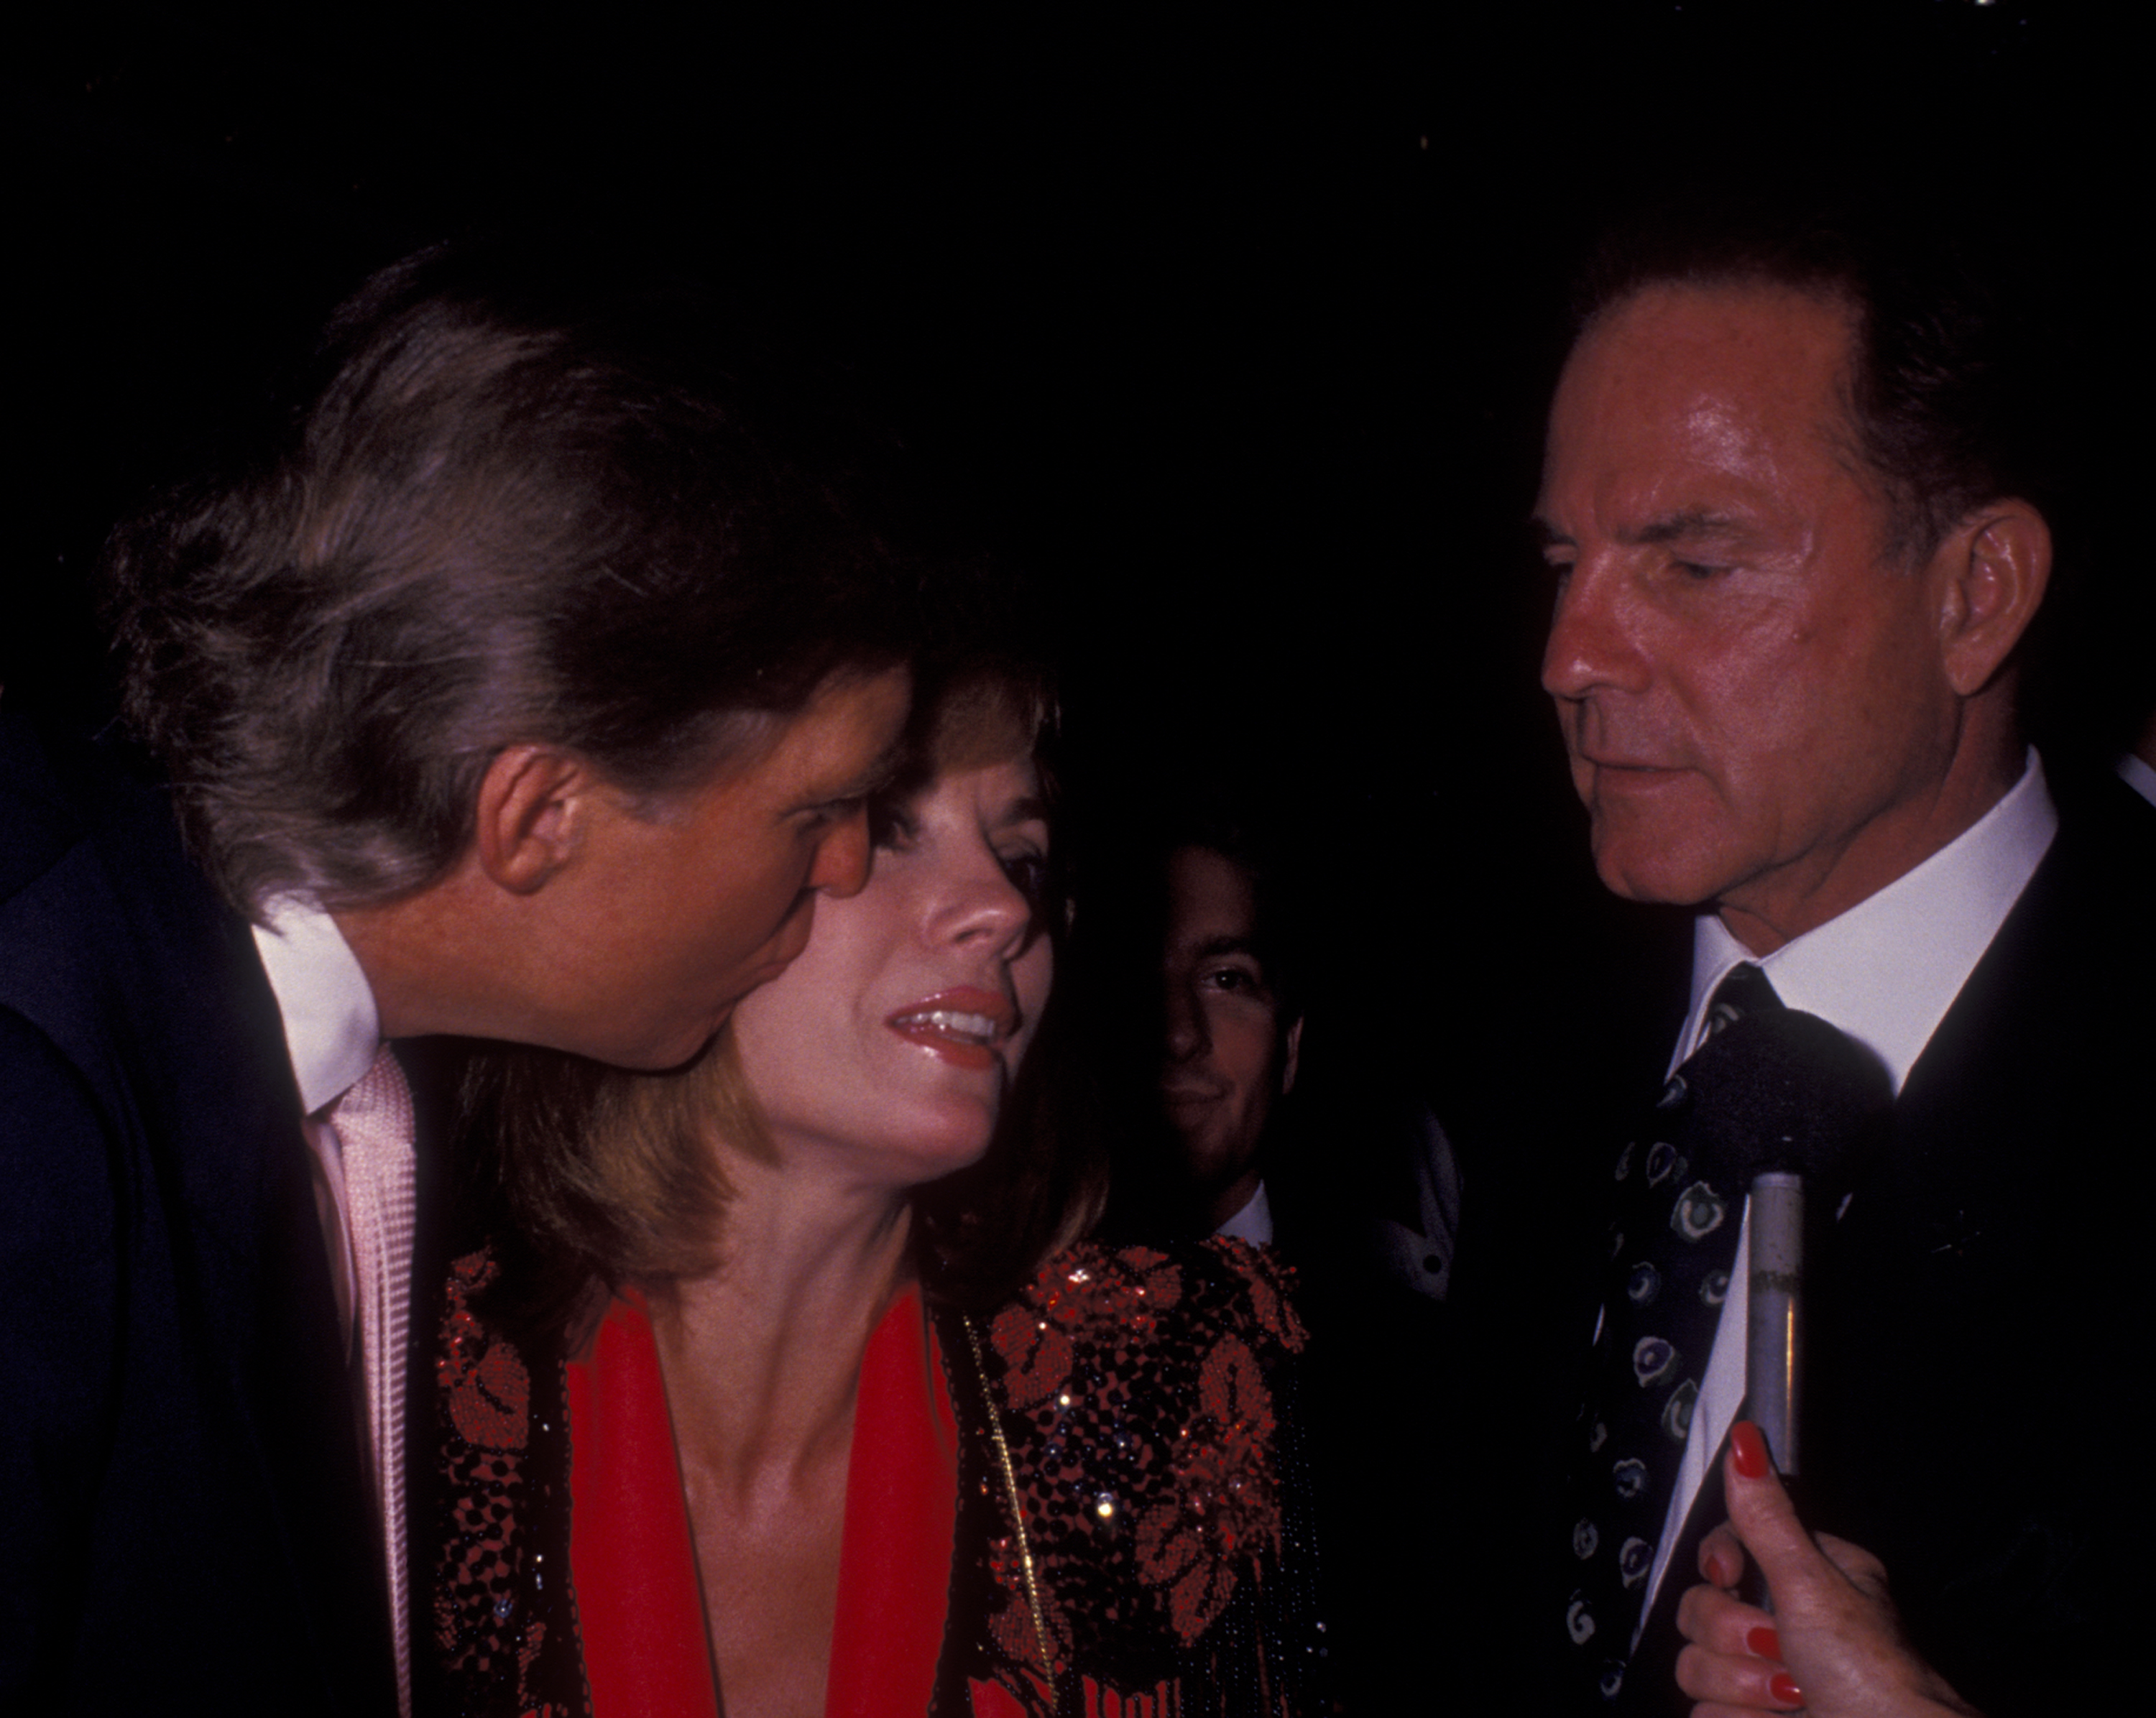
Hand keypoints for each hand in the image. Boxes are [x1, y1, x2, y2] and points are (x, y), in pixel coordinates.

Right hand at [1671, 1421, 1981, 1716]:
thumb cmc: (1876, 1677)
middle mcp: (1785, 1625)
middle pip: (1699, 1609)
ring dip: (1743, 1687)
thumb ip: (1766, 1517)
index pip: (1724, 1549)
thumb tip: (1746, 1441)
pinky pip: (1704, 1714)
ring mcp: (1766, 1677)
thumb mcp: (1813, 1584)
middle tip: (1784, 1651)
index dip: (1719, 1564)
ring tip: (1793, 1697)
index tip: (1732, 1577)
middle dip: (1735, 1638)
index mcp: (1807, 1579)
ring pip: (1697, 1666)